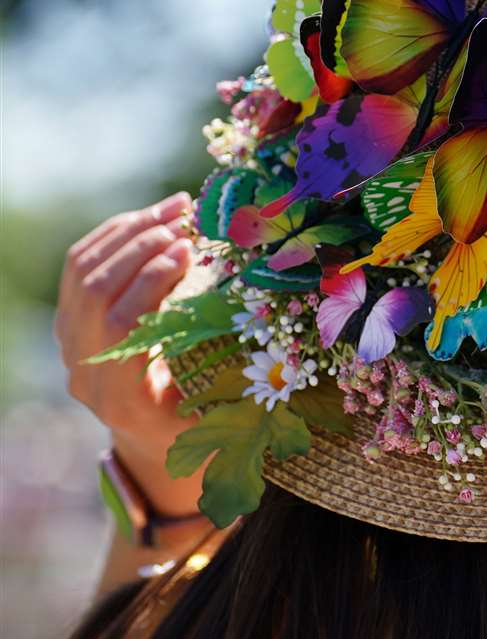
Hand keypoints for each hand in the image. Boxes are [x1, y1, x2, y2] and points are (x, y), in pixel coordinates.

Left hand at [56, 193, 203, 515]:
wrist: (147, 430)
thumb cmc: (197, 421)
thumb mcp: (217, 408)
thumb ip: (229, 372)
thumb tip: (266, 315)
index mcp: (120, 397)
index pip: (123, 324)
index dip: (153, 280)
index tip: (190, 249)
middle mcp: (83, 367)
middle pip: (97, 291)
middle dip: (142, 247)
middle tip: (185, 221)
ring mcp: (68, 341)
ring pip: (84, 271)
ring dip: (130, 231)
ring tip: (176, 208)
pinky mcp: (68, 318)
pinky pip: (79, 264)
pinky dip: (114, 234)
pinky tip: (150, 216)